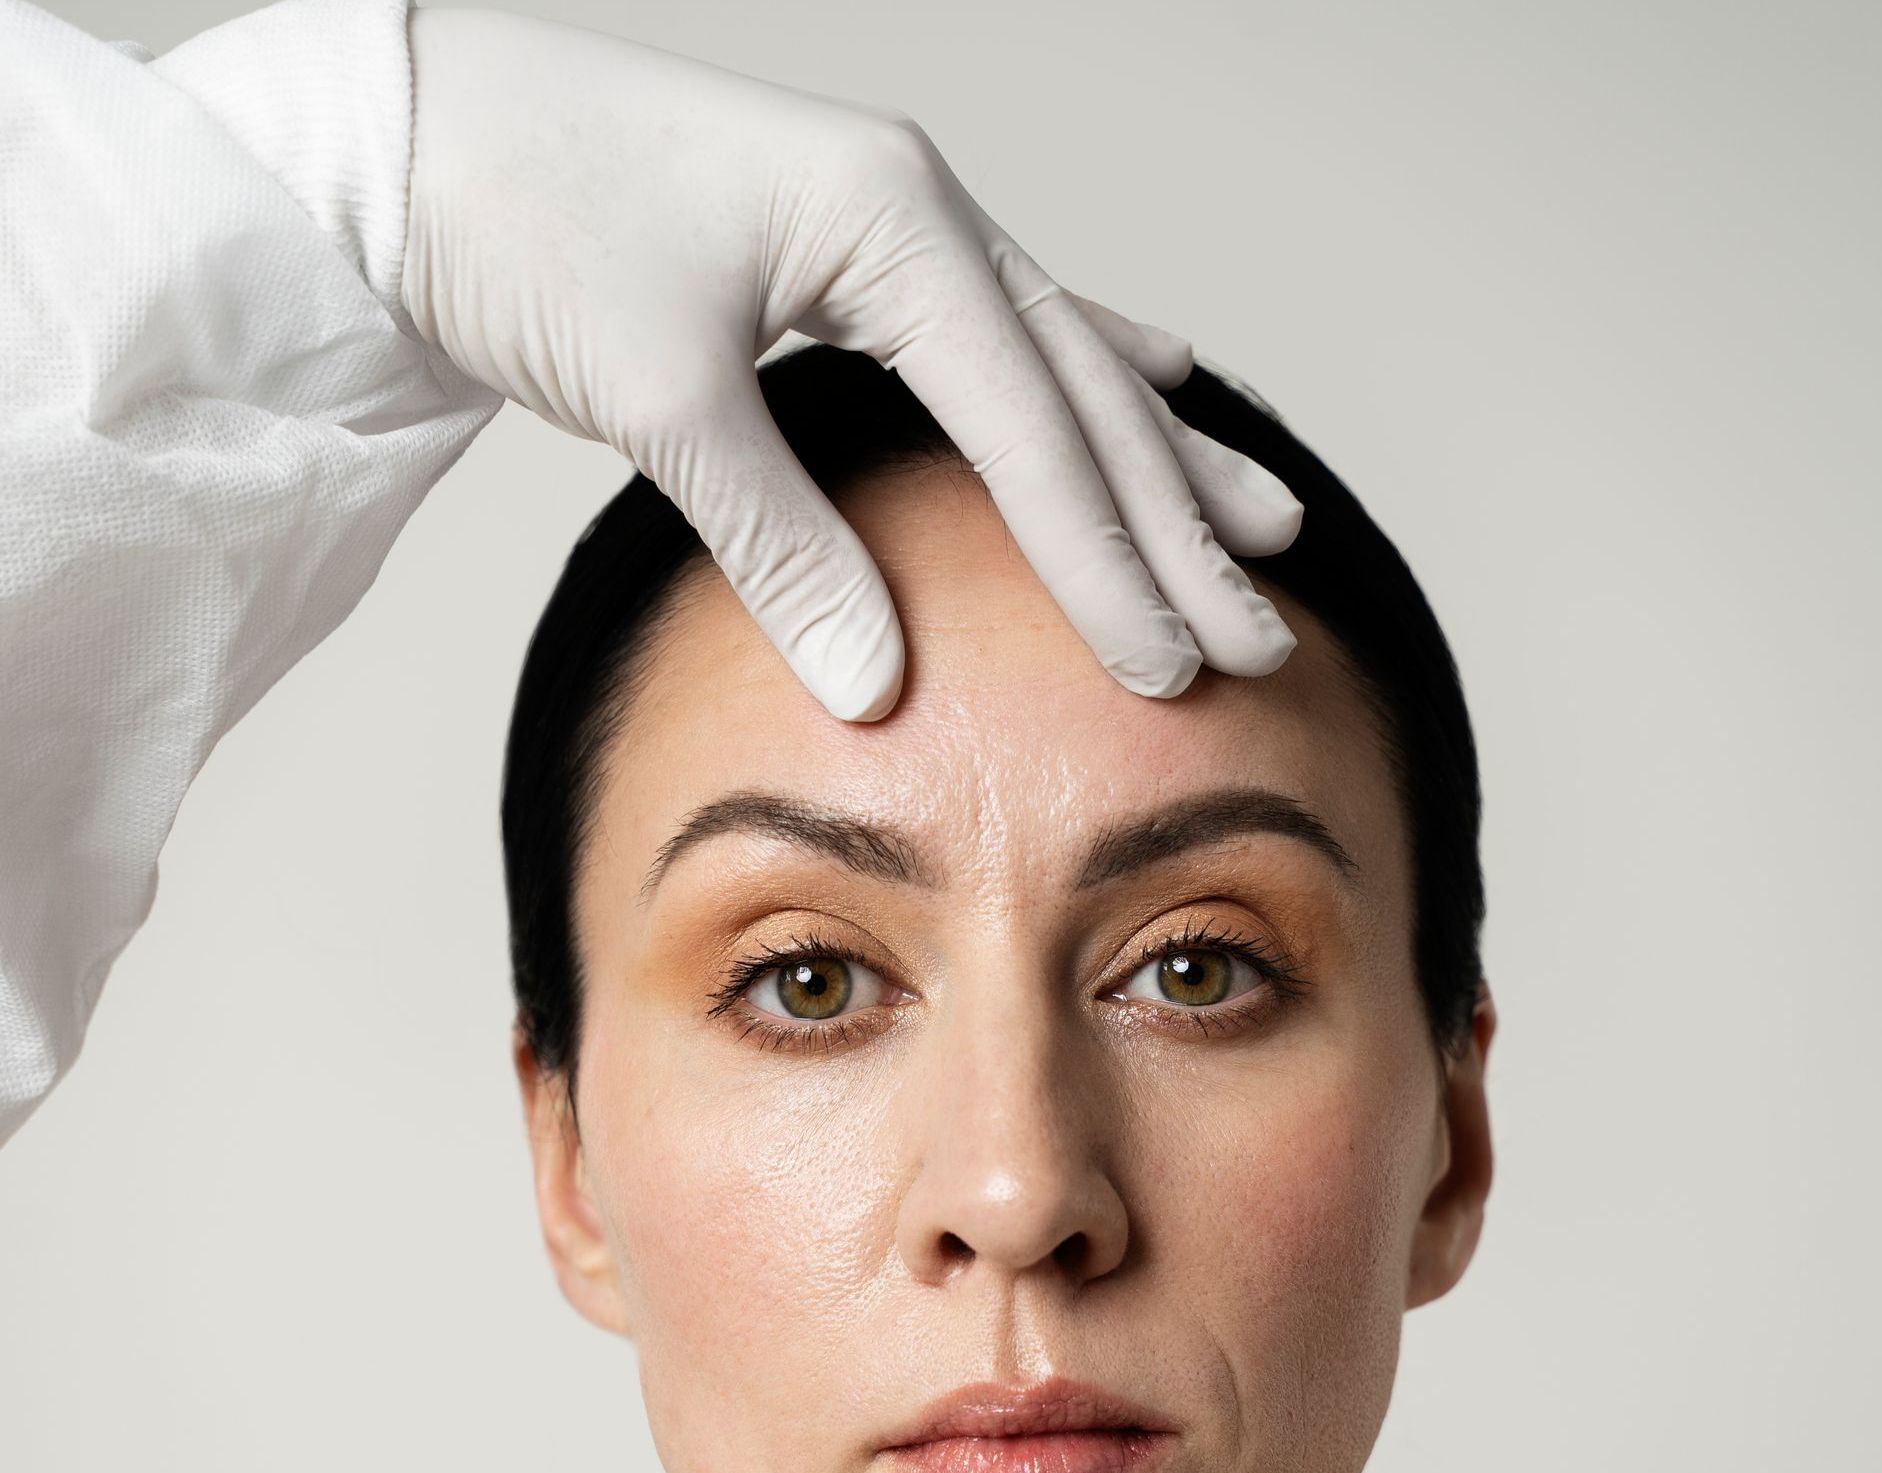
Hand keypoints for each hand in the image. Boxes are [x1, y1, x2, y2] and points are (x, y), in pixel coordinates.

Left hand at [400, 7, 1303, 721]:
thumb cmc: (523, 226)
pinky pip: (1012, 328)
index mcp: (890, 225)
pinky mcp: (857, 250)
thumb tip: (876, 688)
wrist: (416, 132)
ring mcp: (896, 221)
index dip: (1106, 560)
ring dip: (1164, 456)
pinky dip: (1090, 378)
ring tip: (1268, 529)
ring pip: (1068, 360)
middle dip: (1176, 526)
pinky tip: (1158, 387)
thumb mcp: (658, 392)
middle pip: (1083, 393)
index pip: (1031, 426)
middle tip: (1262, 632)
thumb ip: (780, 540)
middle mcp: (919, 211)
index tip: (1168, 668)